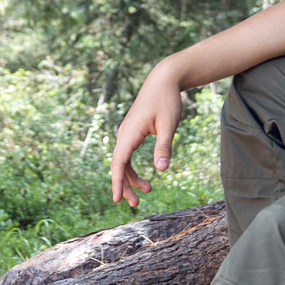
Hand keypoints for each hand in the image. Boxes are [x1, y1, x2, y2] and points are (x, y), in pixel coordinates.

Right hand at [110, 61, 187, 207]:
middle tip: (136, 204)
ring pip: (123, 162)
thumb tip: (161, 170)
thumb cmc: (167, 100)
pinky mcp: (132, 133)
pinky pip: (128, 155)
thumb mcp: (168, 125)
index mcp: (130, 133)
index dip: (117, 182)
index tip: (116, 199)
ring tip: (148, 190)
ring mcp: (126, 133)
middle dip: (125, 186)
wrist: (163, 80)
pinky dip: (134, 168)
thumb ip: (163, 147)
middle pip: (118, 166)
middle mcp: (124, 134)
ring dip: (131, 178)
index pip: (119, 162)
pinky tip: (145, 176)